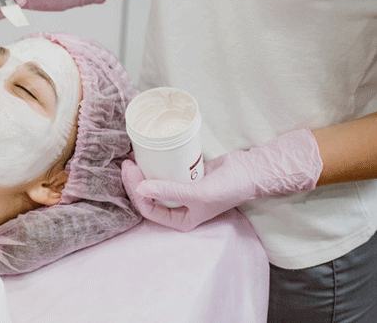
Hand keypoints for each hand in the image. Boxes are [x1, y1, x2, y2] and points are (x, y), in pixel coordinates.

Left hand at [122, 129, 323, 230]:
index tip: (131, 171)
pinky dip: (154, 166)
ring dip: (142, 173)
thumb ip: (169, 192)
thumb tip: (141, 189)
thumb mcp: (197, 193)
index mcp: (181, 219)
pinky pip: (164, 172)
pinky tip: (146, 156)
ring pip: (153, 184)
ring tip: (132, 158)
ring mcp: (181, 191)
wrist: (250, 170)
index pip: (148, 209)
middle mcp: (178, 208)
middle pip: (147, 196)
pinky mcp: (184, 176)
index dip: (136, 192)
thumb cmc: (227, 188)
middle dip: (134, 182)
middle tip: (127, 163)